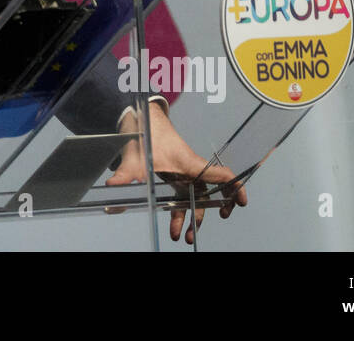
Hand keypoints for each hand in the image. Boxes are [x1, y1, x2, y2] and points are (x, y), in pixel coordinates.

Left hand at [107, 101, 246, 243]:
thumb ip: (124, 174)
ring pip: (195, 199)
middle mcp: (191, 169)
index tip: (241, 203)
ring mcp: (185, 173)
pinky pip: (185, 195)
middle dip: (203, 217)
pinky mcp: (176, 175)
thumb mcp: (133, 157)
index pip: (221, 175)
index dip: (236, 188)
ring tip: (179, 235)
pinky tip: (174, 223)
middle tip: (192, 236)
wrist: (142, 118)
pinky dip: (182, 210)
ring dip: (190, 217)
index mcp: (190, 163)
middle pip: (208, 195)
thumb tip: (111, 187)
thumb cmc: (146, 133)